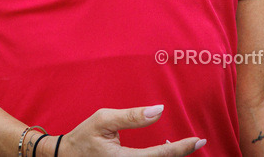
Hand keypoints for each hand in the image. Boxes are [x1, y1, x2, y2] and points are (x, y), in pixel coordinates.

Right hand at [43, 105, 205, 155]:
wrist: (64, 156)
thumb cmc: (83, 136)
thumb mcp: (104, 119)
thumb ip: (132, 116)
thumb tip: (159, 110)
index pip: (159, 156)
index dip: (181, 149)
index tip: (199, 140)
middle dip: (179, 155)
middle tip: (196, 142)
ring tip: (183, 146)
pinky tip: (165, 151)